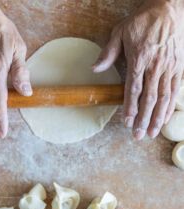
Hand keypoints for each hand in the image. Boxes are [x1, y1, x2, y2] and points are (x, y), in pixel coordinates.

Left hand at [93, 0, 183, 139]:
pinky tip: (165, 118)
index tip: (126, 122)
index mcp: (140, 59)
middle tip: (138, 135)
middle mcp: (156, 67)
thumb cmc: (143, 21)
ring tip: (151, 133)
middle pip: (149, 98)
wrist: (170, 9)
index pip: (133, 89)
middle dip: (143, 119)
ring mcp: (169, 68)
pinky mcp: (179, 68)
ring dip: (157, 117)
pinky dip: (171, 106)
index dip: (130, 107)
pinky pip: (176, 90)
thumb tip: (94, 68)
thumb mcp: (120, 32)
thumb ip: (108, 53)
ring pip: (164, 97)